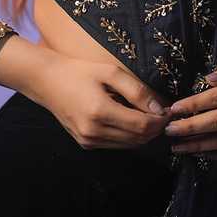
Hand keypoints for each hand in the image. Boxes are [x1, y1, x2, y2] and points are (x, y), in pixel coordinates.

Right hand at [37, 53, 174, 149]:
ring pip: (129, 145)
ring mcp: (88, 141)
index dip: (159, 120)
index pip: (141, 126)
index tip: (168, 109)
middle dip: (155, 128)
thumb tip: (158, 108)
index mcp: (99, 112)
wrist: (47, 81)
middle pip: (137, 139)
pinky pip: (116, 145)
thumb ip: (136, 90)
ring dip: (143, 134)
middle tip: (162, 112)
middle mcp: (93, 131)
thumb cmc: (80, 72)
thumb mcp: (110, 72)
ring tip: (149, 115)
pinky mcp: (85, 143)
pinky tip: (130, 119)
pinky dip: (128, 136)